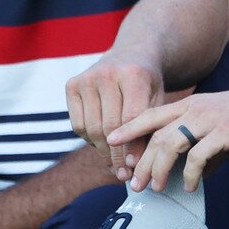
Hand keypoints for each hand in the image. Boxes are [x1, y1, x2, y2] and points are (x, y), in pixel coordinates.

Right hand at [66, 48, 165, 181]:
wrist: (131, 55)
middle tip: (123, 174)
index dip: (132, 147)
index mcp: (134, 74)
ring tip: (114, 164)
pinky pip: (77, 125)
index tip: (134, 168)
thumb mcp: (156, 102)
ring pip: (92, 128)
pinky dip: (89, 139)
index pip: (131, 119)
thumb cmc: (147, 86)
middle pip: (109, 126)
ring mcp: (87, 77)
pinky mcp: (72, 84)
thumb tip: (132, 166)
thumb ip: (147, 131)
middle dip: (117, 155)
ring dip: (102, 152)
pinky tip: (102, 144)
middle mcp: (107, 72)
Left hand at [110, 81, 228, 192]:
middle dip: (140, 161)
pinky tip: (191, 187)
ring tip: (155, 188)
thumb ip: (205, 150)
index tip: (112, 143)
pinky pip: (198, 156)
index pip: (151, 114)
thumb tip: (194, 175)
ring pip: (170, 143)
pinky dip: (190, 174)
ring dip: (158, 169)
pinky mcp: (226, 132)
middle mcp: (196, 108)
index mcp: (192, 104)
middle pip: (155, 134)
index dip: (129, 128)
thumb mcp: (223, 130)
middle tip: (133, 184)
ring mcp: (210, 119)